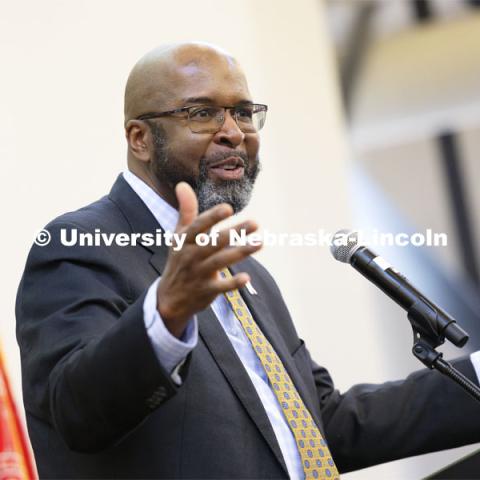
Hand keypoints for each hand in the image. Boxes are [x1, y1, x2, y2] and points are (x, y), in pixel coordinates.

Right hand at [156, 182, 261, 337]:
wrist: (169, 298)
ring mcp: (199, 273)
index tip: (228, 208)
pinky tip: (247, 278)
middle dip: (234, 233)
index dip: (212, 217)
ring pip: (221, 261)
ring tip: (259, 243)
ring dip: (240, 252)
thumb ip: (186, 211)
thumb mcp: (179, 236)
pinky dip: (233, 283)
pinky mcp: (206, 291)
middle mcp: (192, 255)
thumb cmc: (180, 260)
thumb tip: (183, 184)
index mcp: (185, 240)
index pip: (198, 226)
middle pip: (214, 242)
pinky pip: (221, 287)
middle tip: (255, 223)